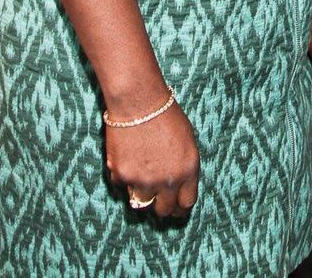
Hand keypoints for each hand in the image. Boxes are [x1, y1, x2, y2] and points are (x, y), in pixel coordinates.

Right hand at [105, 100, 199, 218]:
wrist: (139, 101)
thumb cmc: (165, 115)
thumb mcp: (187, 141)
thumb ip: (183, 167)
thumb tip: (178, 188)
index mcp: (188, 170)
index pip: (186, 204)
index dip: (180, 208)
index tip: (175, 208)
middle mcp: (168, 180)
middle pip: (164, 210)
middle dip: (161, 206)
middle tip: (157, 199)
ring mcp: (144, 181)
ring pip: (141, 202)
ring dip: (141, 191)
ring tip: (140, 169)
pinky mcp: (123, 177)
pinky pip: (123, 186)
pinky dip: (124, 176)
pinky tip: (126, 156)